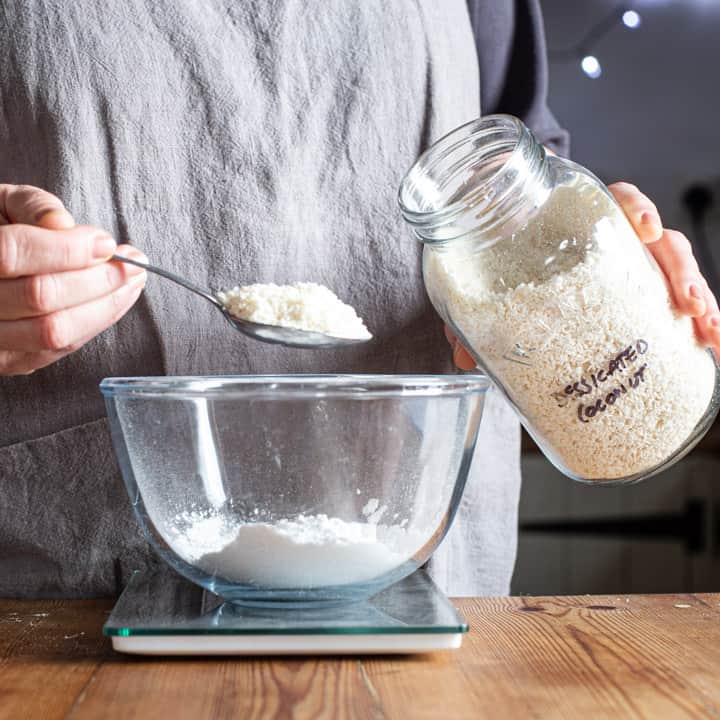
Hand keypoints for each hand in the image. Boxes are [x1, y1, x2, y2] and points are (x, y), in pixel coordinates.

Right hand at [0, 184, 146, 375]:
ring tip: (133, 280)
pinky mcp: (11, 361)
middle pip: (41, 297)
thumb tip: (62, 223)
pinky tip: (116, 300)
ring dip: (106, 305)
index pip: (13, 253)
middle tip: (133, 263)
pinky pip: (60, 348)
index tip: (106, 242)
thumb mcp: (5, 204)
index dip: (66, 249)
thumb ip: (32, 206)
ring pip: (54, 331)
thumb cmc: (0, 230)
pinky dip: (96, 322)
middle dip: (98, 279)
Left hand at [447, 181, 719, 368]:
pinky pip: (668, 301)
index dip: (635, 208)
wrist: (506, 242)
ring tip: (708, 333)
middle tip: (687, 304)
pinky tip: (708, 344)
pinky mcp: (632, 292)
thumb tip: (462, 356)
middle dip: (681, 273)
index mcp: (579, 219)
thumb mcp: (484, 276)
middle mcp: (611, 239)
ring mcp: (626, 265)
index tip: (644, 230)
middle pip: (659, 243)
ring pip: (673, 273)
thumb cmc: (502, 254)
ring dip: (699, 300)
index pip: (619, 198)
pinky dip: (693, 321)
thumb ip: (471, 310)